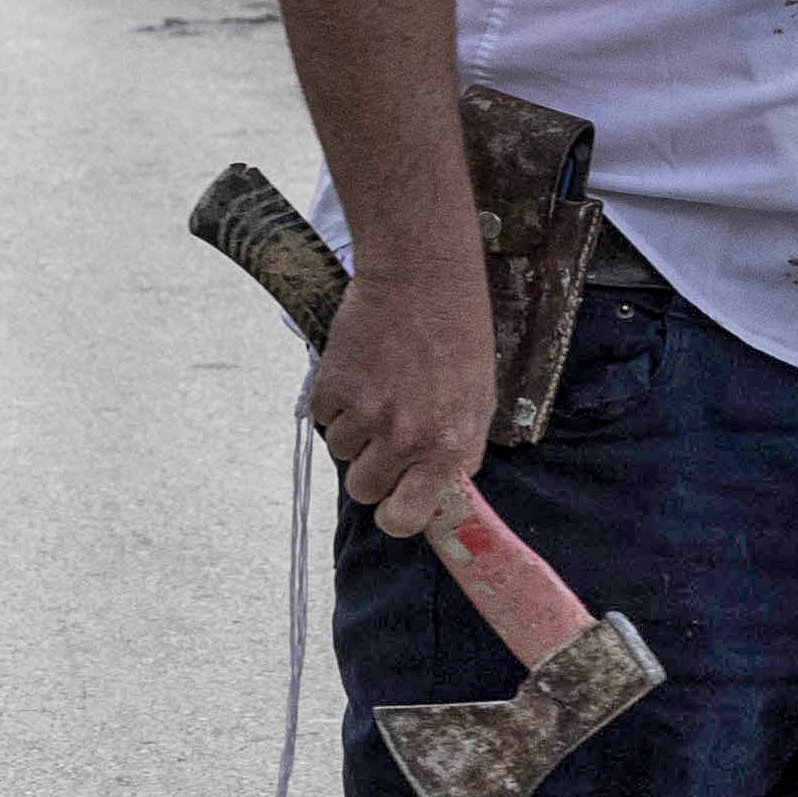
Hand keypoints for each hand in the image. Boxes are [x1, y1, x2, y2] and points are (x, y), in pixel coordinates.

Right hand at [302, 253, 494, 538]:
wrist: (421, 276)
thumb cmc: (457, 336)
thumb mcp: (478, 403)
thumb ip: (455, 452)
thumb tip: (434, 493)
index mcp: (448, 447)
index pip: (405, 519)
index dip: (395, 514)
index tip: (395, 501)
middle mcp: (406, 438)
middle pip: (364, 490)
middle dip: (370, 468)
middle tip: (384, 432)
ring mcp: (366, 414)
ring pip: (339, 453)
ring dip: (352, 429)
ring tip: (377, 387)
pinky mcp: (332, 388)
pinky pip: (319, 418)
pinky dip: (332, 400)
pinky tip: (359, 370)